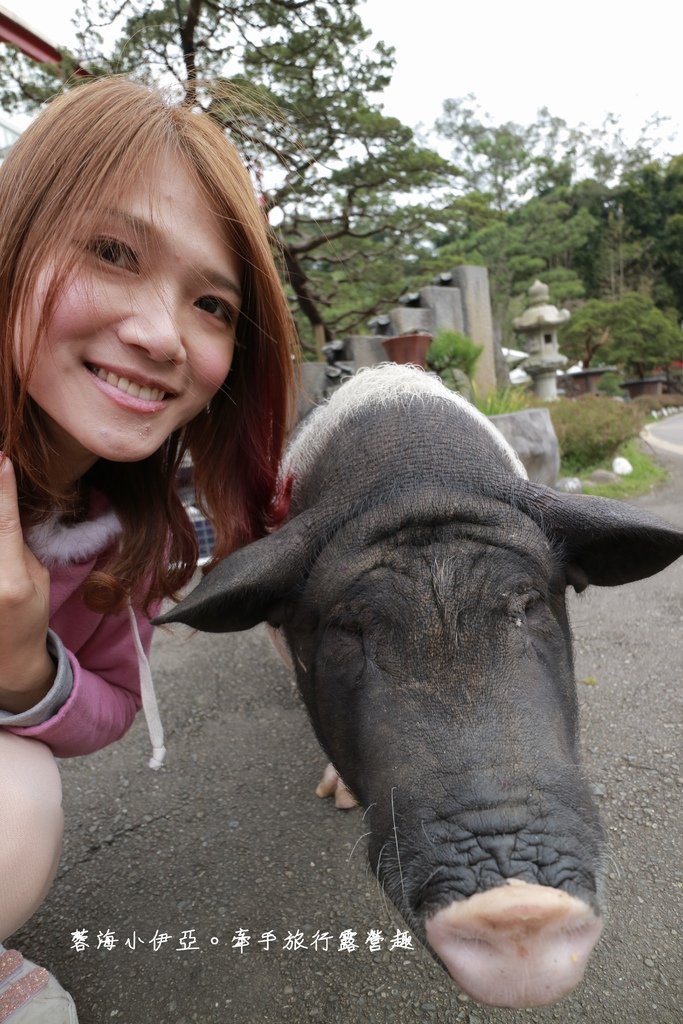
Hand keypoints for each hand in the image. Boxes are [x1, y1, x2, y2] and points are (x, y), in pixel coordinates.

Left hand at [0, 456, 54, 712]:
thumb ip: (15, 544)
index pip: (4, 523)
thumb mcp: (37, 578)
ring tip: (4, 523)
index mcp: (11, 582)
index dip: (3, 488)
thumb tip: (4, 508)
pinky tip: (3, 542)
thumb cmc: (28, 616)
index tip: (2, 459)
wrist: (5, 660)